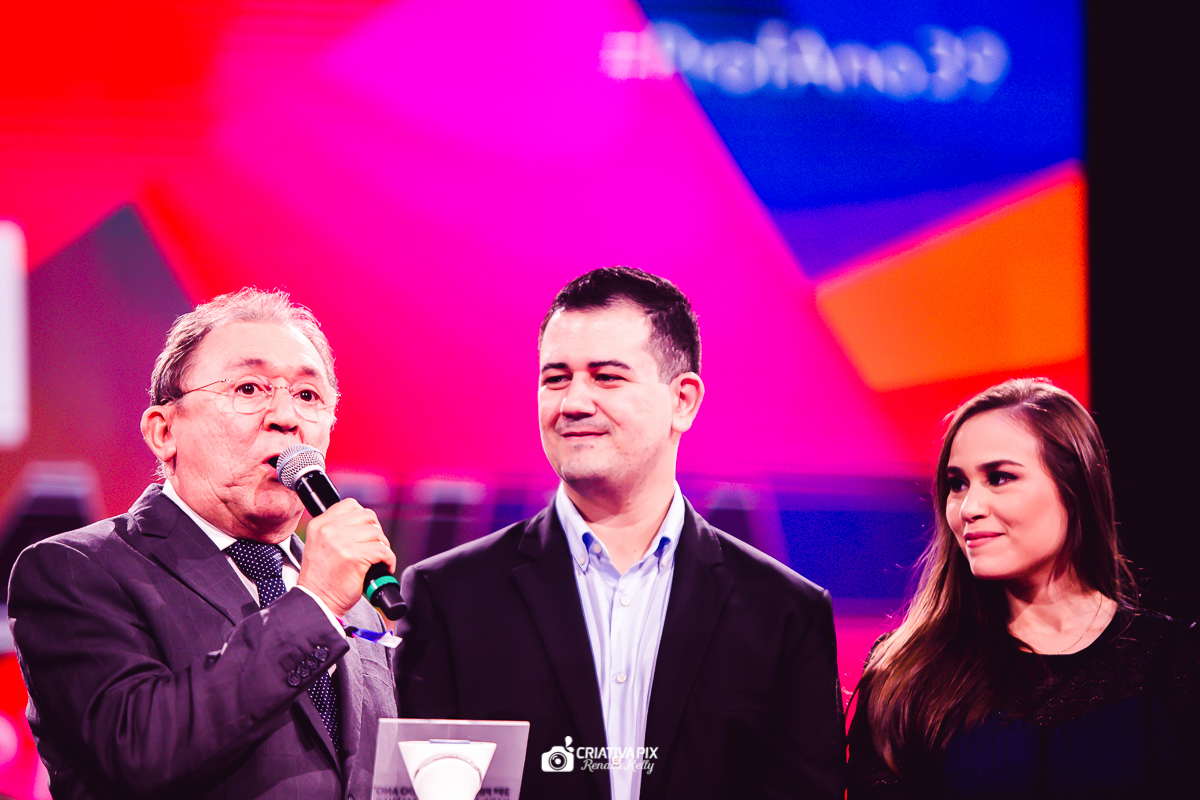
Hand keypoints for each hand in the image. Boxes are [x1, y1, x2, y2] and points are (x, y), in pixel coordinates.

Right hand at [296, 499, 395, 616]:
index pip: (350, 505)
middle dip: (376, 531)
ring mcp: (342, 542)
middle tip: (375, 546)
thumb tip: (362, 524)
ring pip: (376, 532)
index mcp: (319, 525)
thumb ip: (334, 530)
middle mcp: (329, 530)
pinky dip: (389, 559)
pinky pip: (383, 550)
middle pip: (367, 516)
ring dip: (382, 545)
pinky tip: (384, 566)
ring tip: (378, 558)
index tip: (366, 531)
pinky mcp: (355, 557)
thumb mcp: (318, 545)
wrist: (316, 602)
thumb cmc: (321, 579)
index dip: (363, 517)